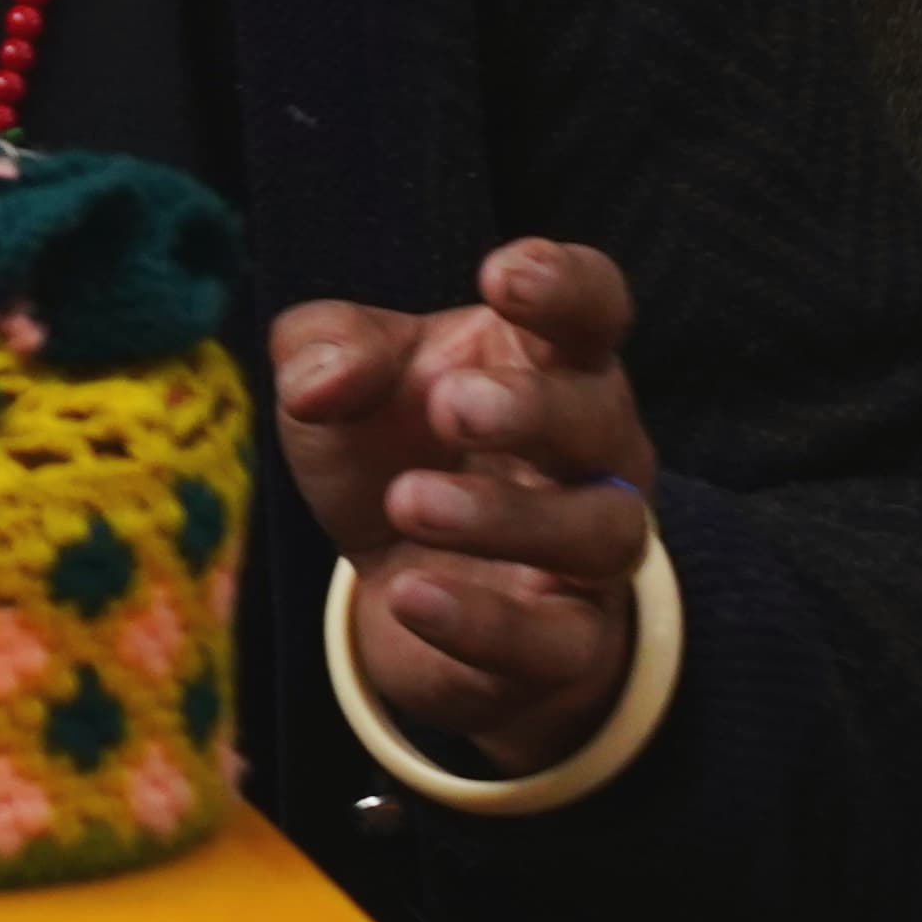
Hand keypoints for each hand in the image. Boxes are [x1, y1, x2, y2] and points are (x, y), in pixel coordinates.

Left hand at [270, 239, 663, 774]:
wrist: (405, 592)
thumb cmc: (391, 449)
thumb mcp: (338, 382)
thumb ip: (324, 350)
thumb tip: (320, 381)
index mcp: (550, 361)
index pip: (593, 306)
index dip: (565, 285)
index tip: (500, 276)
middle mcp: (595, 451)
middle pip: (600, 417)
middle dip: (533, 409)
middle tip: (450, 404)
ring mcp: (591, 552)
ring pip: (600, 532)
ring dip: (506, 519)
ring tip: (410, 503)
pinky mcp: (569, 645)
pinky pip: (556, 642)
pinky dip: (484, 625)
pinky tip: (410, 597)